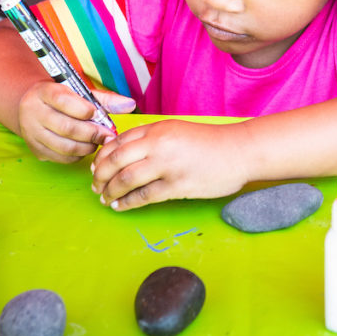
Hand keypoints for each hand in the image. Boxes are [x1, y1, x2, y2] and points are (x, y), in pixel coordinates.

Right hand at [17, 83, 132, 162]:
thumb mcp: (81, 93)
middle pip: (66, 127)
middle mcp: (32, 112)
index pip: (63, 101)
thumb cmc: (64, 99)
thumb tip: (130, 105)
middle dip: (92, 133)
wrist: (34, 108)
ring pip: (64, 146)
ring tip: (98, 141)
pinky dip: (78, 155)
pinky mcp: (35, 150)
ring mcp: (31, 133)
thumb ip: (105, 99)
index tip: (97, 114)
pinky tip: (86, 147)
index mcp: (43, 92)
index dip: (83, 109)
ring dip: (87, 146)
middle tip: (108, 135)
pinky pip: (61, 158)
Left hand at [91, 120, 251, 210]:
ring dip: (110, 191)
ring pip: (125, 180)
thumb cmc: (212, 142)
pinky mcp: (177, 185)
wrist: (240, 151)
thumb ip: (153, 139)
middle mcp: (159, 145)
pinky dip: (127, 203)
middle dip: (100, 176)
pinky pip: (144, 196)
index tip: (96, 166)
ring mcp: (167, 165)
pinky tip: (121, 206)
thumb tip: (125, 153)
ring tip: (105, 198)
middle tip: (96, 185)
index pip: (118, 142)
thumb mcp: (178, 131)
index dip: (102, 156)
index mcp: (157, 129)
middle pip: (115, 161)